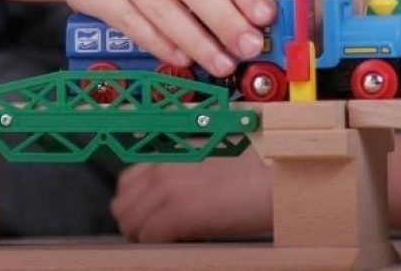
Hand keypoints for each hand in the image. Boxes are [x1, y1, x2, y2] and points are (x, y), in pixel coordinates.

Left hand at [112, 148, 272, 240]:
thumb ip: (186, 175)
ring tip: (169, 240)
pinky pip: (148, 237)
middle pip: (122, 204)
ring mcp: (169, 189)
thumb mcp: (215, 163)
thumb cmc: (258, 168)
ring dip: (144, 235)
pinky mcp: (180, 212)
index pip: (127, 182)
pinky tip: (181, 242)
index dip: (137, 205)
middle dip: (135, 223)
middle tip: (158, 234)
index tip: (151, 218)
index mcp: (173, 153)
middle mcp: (164, 168)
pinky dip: (157, 245)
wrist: (278, 172)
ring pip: (130, 222)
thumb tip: (173, 202)